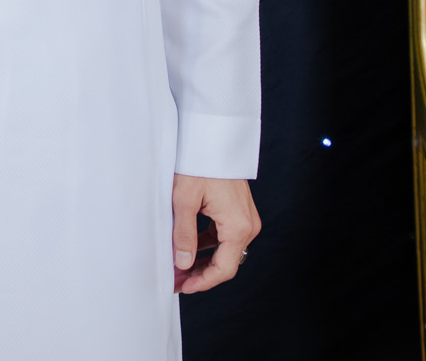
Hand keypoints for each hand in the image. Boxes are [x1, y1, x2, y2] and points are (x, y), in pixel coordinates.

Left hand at [171, 175, 257, 294]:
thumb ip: (184, 236)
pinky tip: (190, 249)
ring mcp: (246, 219)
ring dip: (204, 261)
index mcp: (239, 226)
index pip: (224, 269)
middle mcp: (248, 225)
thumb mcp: (184, 201)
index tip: (184, 287)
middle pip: (227, 262)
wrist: (212, 139)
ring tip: (179, 267)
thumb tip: (183, 264)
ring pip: (225, 251)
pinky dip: (208, 246)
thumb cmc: (199, 164)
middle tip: (177, 280)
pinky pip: (225, 237)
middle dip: (201, 274)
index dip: (203, 282)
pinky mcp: (239, 212)